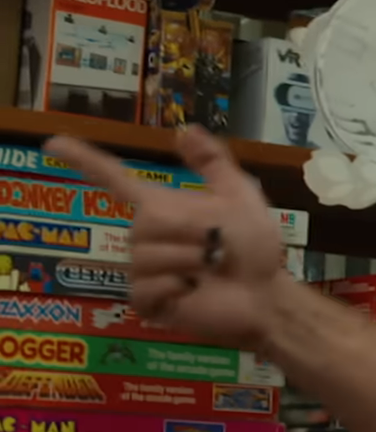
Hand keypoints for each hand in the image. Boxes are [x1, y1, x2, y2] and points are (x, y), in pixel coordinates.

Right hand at [44, 129, 286, 347]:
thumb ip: (213, 163)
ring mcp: (144, 271)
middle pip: (144, 224)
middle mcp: (146, 237)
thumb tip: (184, 129)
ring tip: (211, 267)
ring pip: (145, 256)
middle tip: (218, 244)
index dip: (85, 161)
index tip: (53, 142)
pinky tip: (194, 289)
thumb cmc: (254, 246)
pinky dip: (177, 285)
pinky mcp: (148, 302)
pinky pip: (146, 287)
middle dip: (189, 231)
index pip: (115, 180)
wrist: (266, 291)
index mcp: (163, 208)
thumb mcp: (240, 196)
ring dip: (189, 259)